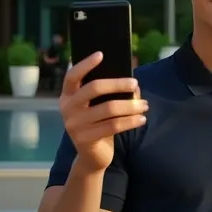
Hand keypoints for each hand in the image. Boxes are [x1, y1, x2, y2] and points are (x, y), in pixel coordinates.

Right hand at [59, 52, 147, 170]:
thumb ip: (110, 94)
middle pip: (94, 88)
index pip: (72, 76)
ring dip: (131, 105)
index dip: (85, 64)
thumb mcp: (100, 107)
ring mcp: (74, 125)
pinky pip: (113, 126)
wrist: (92, 157)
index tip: (101, 54)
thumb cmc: (98, 125)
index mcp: (67, 96)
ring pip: (108, 108)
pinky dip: (130, 121)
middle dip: (118, 84)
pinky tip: (142, 119)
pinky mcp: (85, 139)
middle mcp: (67, 109)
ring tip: (145, 105)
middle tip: (135, 83)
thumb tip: (133, 84)